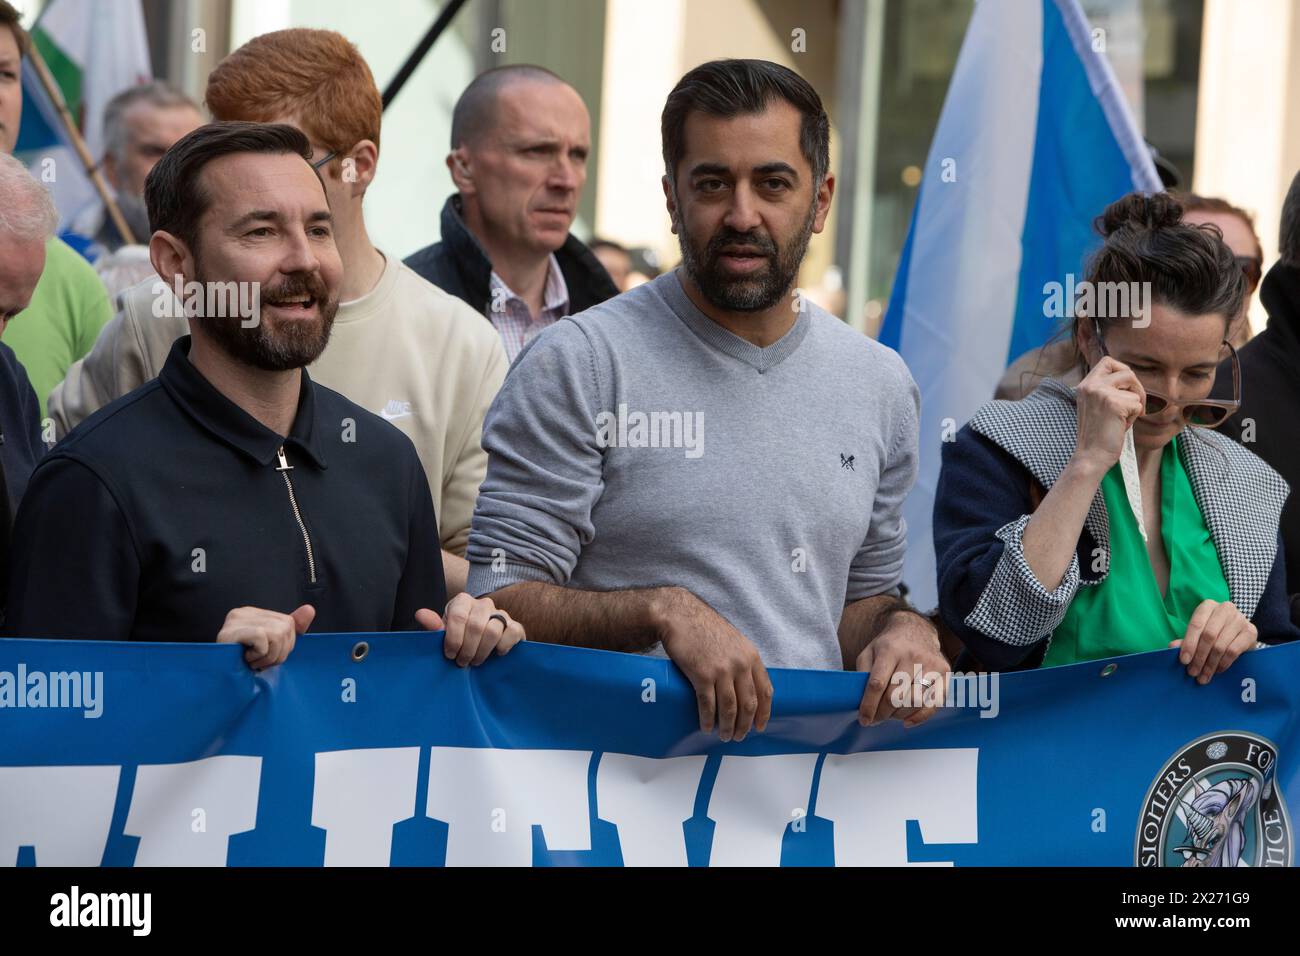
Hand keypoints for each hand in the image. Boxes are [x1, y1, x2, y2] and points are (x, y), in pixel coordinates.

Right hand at [217, 604, 314, 669]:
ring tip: (253, 662)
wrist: (221, 686)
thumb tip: (310, 609)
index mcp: (253, 614)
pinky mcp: (228, 633)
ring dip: (269, 657)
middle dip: (278, 653)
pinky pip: (262, 638)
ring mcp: (234, 621)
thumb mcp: (273, 648)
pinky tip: (246, 660)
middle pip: (285, 628)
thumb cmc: (246, 667)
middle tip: (260, 661)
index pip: (288, 623)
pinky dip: (259, 655)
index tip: (267, 655)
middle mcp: (242, 612)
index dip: (285, 645)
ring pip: (276, 634)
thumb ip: (292, 629)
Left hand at [418, 592, 524, 666]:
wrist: (481, 647)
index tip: (450, 655)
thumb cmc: (458, 639)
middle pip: (476, 626)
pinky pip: (512, 633)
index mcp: (463, 601)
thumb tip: (420, 614)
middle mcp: (483, 604)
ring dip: (482, 651)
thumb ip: (434, 627)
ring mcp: (501, 614)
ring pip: (493, 631)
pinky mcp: (515, 625)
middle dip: (468, 649)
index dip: (454, 639)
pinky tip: (496, 654)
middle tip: (462, 663)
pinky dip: (503, 646)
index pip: (459, 617)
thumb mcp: (443, 634)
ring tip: (475, 662)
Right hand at [656, 589, 771, 741]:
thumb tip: (744, 686)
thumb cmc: (704, 628)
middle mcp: (740, 664)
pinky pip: (708, 704)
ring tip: (723, 736)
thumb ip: (742, 661)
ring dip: (727, 727)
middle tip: (738, 736)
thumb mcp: (733, 641)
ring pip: (730, 708)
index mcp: (751, 656)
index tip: (760, 726)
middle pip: (748, 704)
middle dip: (744, 725)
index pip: (765, 691)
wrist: (679, 615)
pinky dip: (708, 719)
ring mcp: (722, 670)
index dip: (764, 712)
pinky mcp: (702, 675)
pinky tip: (706, 727)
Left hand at [857, 613, 948, 727]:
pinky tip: (907, 721)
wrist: (917, 629)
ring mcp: (931, 664)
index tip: (864, 719)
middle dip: (882, 713)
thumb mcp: (869, 652)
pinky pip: (934, 704)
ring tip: (890, 714)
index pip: (877, 684)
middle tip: (876, 719)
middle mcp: (912, 657)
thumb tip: (860, 701)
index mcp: (889, 650)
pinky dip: (919, 717)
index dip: (869, 706)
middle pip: (896, 696)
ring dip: (899, 716)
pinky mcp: (945, 673)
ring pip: (914, 702)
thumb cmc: (889, 646)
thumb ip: (862, 674)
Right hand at [1071, 356, 1145, 473]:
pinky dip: (1134, 417)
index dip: (1122, 370)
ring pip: (1134, 388)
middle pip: (1126, 371)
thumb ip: (1106, 390)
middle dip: (1136, 387)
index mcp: (1085, 385)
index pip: (1108, 361)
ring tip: (1123, 419)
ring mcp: (1101, 393)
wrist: (1091, 456)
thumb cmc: (1097, 434)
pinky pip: (1137, 404)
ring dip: (1135, 404)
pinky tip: (1121, 426)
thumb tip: (1128, 377)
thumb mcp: (1095, 406)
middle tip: (1135, 404)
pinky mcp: (1114, 404)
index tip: (1127, 387)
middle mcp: (1091, 385)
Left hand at [1170, 599, 1256, 683]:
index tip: (1184, 661)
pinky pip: (1234, 651)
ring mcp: (1240, 619)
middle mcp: (1225, 609)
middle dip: (1199, 657)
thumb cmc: (1214, 631)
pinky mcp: (1251, 632)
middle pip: (1209, 636)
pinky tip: (1217, 671)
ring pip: (1221, 645)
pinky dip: (1223, 663)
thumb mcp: (1198, 633)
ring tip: (1203, 676)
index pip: (1196, 625)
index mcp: (1208, 606)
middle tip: (1193, 672)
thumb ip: (1186, 640)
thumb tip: (1172, 647)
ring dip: (1210, 664)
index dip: (1189, 644)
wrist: (1239, 633)